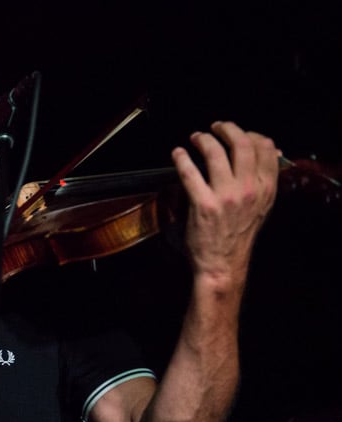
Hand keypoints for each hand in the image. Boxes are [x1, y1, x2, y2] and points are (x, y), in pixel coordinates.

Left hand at [171, 121, 278, 288]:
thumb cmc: (239, 235)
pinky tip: (178, 154)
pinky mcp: (203, 204)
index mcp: (266, 188)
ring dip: (203, 139)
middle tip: (215, 127)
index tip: (238, 133)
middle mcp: (249, 189)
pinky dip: (182, 158)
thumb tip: (273, 152)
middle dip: (227, 129)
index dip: (251, 133)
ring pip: (216, 153)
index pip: (266, 147)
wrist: (223, 264)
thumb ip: (265, 180)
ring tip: (195, 137)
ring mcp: (226, 196)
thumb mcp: (261, 206)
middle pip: (241, 144)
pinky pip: (190, 172)